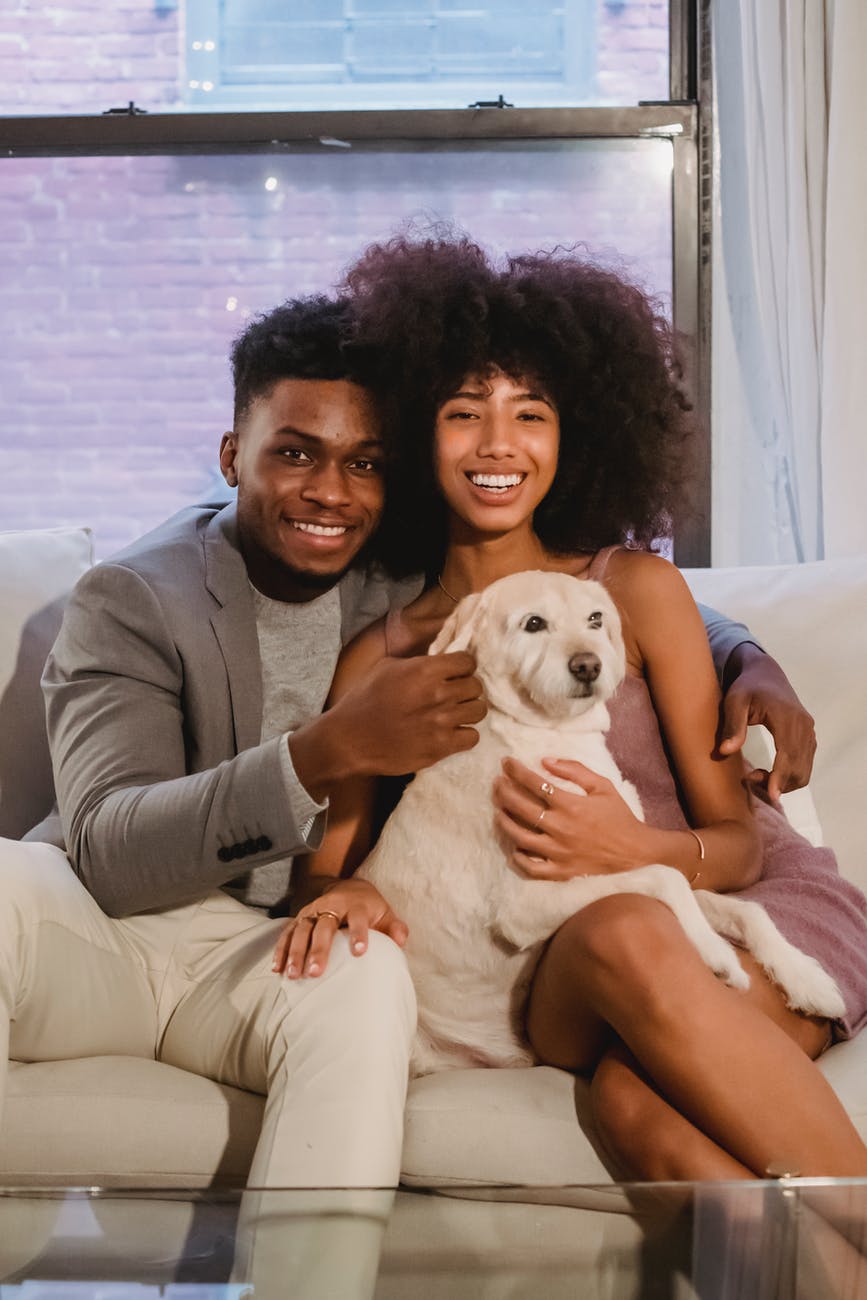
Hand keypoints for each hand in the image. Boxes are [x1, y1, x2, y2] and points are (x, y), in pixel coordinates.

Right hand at [272, 878, 407, 978]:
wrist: (348, 888)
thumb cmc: (369, 909)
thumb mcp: (385, 913)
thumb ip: (394, 927)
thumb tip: (400, 940)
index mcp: (356, 904)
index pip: (357, 918)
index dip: (359, 933)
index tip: (359, 952)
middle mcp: (332, 906)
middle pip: (324, 926)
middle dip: (320, 949)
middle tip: (315, 973)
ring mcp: (313, 911)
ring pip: (302, 930)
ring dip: (296, 952)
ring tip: (294, 975)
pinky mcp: (299, 918)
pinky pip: (287, 933)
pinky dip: (282, 950)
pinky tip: (277, 968)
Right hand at [326, 652, 485, 778]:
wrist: (350, 739)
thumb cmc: (364, 700)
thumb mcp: (386, 666)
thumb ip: (417, 662)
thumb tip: (439, 660)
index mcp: (425, 670)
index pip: (467, 662)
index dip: (462, 667)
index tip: (455, 674)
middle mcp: (438, 694)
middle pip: (476, 686)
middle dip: (466, 688)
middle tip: (453, 695)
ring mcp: (441, 722)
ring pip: (479, 711)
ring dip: (468, 711)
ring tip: (455, 713)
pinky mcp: (441, 747)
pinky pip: (472, 737)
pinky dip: (465, 735)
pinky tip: (451, 732)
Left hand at [492, 756, 646, 879]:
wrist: (636, 849)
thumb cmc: (618, 815)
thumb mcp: (602, 785)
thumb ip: (574, 770)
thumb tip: (545, 761)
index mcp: (571, 805)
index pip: (535, 784)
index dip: (516, 771)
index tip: (506, 762)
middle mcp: (561, 828)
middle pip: (521, 808)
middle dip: (504, 792)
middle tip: (497, 784)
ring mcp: (559, 852)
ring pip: (520, 837)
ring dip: (504, 823)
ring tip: (498, 812)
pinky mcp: (562, 870)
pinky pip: (533, 868)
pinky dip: (520, 860)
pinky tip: (513, 849)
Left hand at [717, 645, 815, 800]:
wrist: (765, 675)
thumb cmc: (746, 687)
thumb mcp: (734, 701)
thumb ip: (732, 726)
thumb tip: (725, 751)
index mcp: (788, 717)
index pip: (788, 754)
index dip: (780, 777)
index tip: (771, 796)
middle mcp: (804, 726)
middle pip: (799, 767)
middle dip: (777, 783)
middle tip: (749, 781)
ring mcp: (810, 732)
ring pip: (804, 770)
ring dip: (784, 782)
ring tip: (756, 777)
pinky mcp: (809, 737)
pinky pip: (805, 764)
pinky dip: (790, 776)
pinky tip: (768, 774)